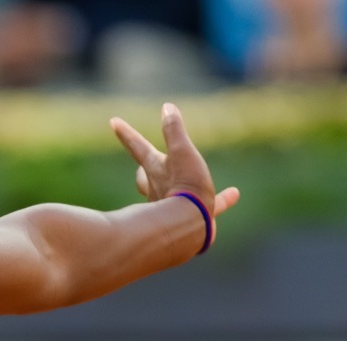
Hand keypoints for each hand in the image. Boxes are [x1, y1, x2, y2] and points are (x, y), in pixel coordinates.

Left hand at [109, 102, 239, 219]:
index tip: (113, 121)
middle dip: (145, 171)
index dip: (126, 133)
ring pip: (170, 195)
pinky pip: (207, 208)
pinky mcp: (190, 220)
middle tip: (144, 167)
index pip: (138, 147)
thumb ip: (174, 131)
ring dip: (178, 187)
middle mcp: (158, 189)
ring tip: (190, 185)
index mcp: (155, 170)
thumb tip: (166, 107)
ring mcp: (170, 207)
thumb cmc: (185, 186)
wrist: (190, 226)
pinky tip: (233, 195)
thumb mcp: (182, 152)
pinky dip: (220, 200)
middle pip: (146, 178)